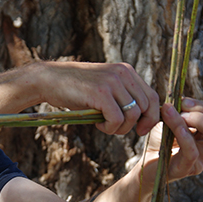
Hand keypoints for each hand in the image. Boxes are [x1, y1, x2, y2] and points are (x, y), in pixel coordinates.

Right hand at [36, 62, 160, 135]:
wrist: (50, 80)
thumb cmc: (77, 89)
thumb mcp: (105, 87)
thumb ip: (123, 96)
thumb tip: (142, 118)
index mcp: (126, 71)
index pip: (152, 97)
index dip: (151, 117)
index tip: (140, 130)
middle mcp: (123, 73)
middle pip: (146, 108)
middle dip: (133, 125)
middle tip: (115, 129)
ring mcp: (112, 82)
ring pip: (132, 115)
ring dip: (120, 128)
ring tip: (104, 125)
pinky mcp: (100, 92)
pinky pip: (117, 119)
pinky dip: (110, 128)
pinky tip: (97, 124)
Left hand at [143, 98, 202, 181]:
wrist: (145, 164)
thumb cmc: (159, 142)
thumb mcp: (171, 122)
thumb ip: (179, 111)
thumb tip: (180, 98)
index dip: (201, 106)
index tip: (181, 100)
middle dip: (200, 112)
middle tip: (180, 108)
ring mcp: (200, 161)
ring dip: (192, 119)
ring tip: (172, 113)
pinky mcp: (186, 169)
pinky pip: (192, 151)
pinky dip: (185, 136)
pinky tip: (177, 127)